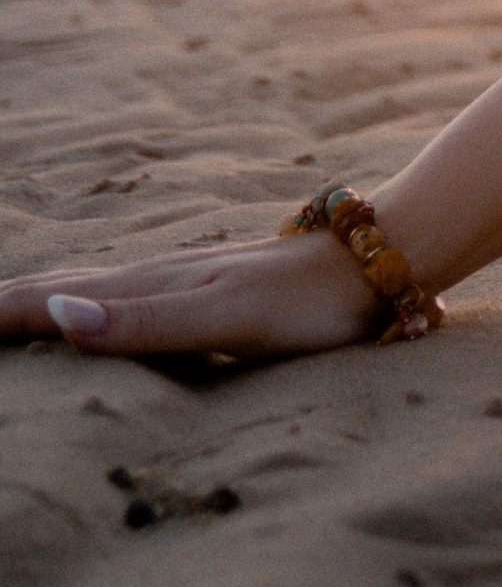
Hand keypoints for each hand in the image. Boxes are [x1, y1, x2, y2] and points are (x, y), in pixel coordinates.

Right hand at [0, 231, 388, 363]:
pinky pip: (121, 301)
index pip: (45, 301)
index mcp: (147, 288)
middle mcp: (155, 278)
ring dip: (34, 304)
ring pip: (85, 292)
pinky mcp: (205, 292)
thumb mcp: (226, 318)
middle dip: (1, 306)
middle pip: (55, 292)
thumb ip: (146, 323)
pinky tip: (86, 316)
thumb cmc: (307, 302)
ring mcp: (181, 281)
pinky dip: (80, 308)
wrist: (379, 262)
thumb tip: (60, 318)